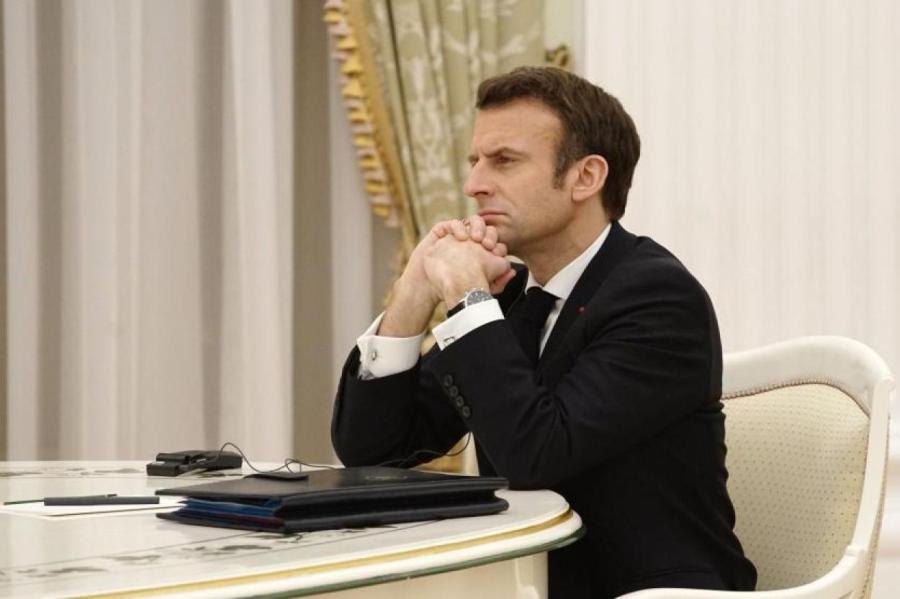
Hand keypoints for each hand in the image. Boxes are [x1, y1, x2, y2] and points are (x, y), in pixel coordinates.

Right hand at [379, 217, 508, 335]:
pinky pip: (451, 223)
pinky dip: (458, 227)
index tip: (496, 252)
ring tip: (476, 239)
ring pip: (470, 222)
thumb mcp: (480, 289)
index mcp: (480, 252)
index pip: (494, 240)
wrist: (429, 288)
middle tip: (487, 244)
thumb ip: (498, 282)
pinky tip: (461, 238)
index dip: (497, 243)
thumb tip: (513, 272)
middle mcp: (469, 242)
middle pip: (484, 228)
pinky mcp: (440, 232)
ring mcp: (454, 236)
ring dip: (475, 227)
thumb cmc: (453, 289)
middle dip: (488, 233)